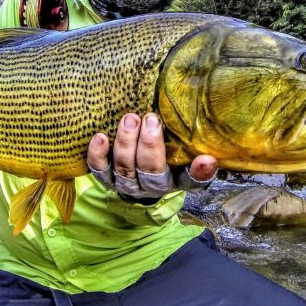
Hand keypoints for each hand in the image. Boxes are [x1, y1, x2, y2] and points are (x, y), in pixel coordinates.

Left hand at [87, 112, 216, 198]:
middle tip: (151, 120)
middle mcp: (152, 186)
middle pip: (151, 170)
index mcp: (176, 180)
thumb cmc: (164, 156)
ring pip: (125, 168)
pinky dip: (97, 154)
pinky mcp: (107, 179)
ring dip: (126, 143)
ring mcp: (127, 183)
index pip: (191, 179)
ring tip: (130, 120)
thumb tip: (202, 125)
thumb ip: (188, 140)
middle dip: (150, 145)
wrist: (137, 179)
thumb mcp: (179, 151)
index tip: (208, 159)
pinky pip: (99, 169)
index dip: (199, 172)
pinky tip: (100, 137)